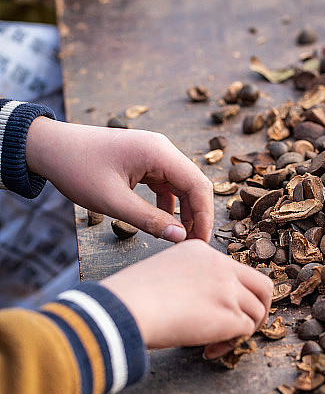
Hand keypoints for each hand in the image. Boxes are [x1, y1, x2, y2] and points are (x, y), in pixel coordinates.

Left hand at [26, 118, 212, 242]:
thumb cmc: (77, 169)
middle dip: (197, 216)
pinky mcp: (144, 160)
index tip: (201, 244)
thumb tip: (180, 238)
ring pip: (182, 185)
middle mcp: (162, 148)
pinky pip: (167, 183)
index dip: (204, 217)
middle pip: (194, 184)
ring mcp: (153, 153)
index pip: (198, 186)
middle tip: (193, 246)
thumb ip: (149, 221)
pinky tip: (163, 222)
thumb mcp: (112, 202)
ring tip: (180, 238)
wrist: (50, 147)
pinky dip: (169, 203)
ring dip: (184, 211)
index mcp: (159, 153)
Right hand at [102, 240, 272, 349]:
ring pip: (256, 311)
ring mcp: (227, 289)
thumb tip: (198, 306)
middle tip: (241, 327)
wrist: (127, 308)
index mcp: (201, 251)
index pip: (233, 271)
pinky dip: (231, 345)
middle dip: (258, 309)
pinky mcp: (229, 314)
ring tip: (214, 344)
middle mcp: (220, 266)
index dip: (229, 294)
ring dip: (240, 332)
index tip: (210, 311)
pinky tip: (208, 351)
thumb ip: (189, 282)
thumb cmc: (132, 297)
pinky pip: (246, 331)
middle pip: (261, 285)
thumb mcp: (163, 273)